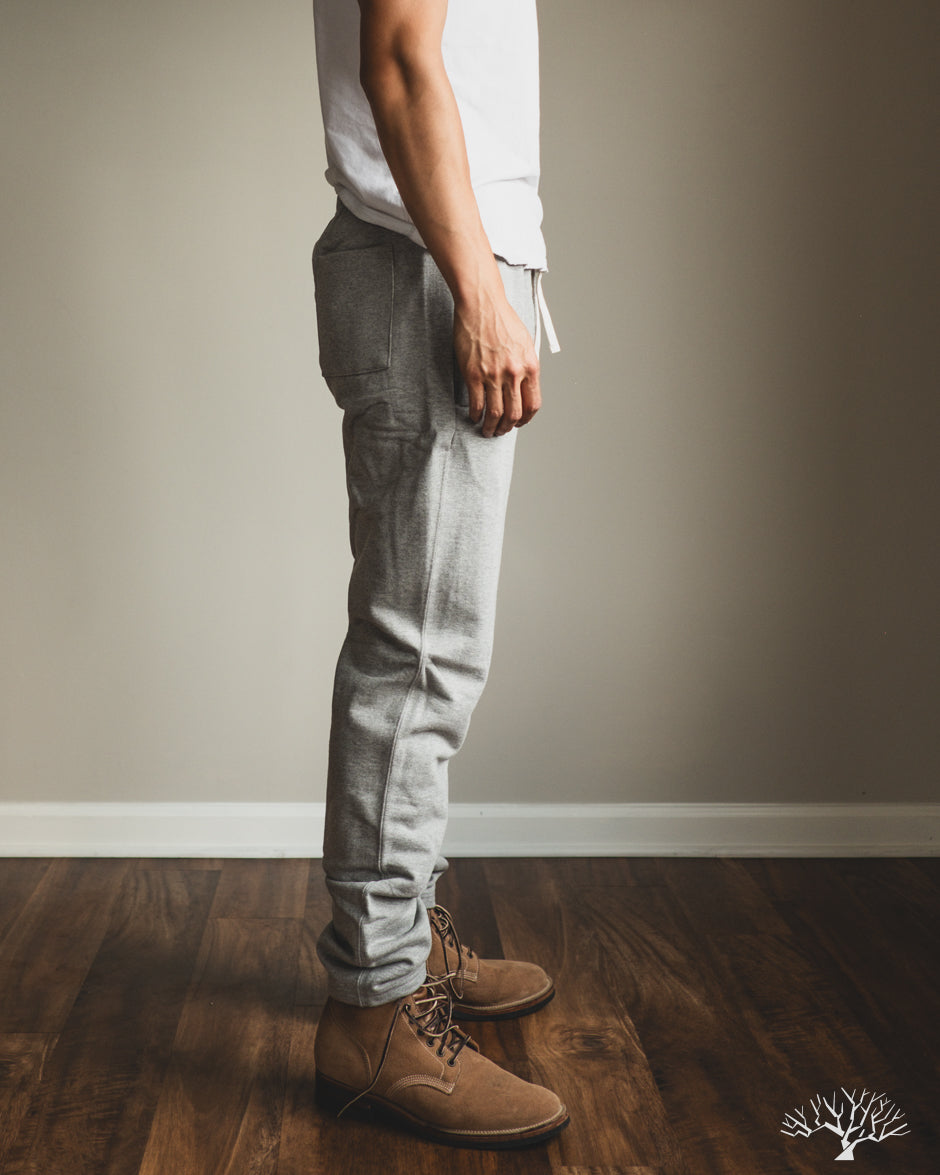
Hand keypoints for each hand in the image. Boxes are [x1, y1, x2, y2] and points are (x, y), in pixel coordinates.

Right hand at [454, 291, 540, 437]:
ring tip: (488, 430)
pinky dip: (476, 414)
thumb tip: (524, 387)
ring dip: (492, 426)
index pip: (533, 404)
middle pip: (514, 413)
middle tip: (502, 430)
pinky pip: (477, 403)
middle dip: (508, 427)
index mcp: (530, 366)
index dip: (526, 418)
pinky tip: (474, 416)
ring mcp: (493, 375)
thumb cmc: (502, 320)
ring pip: (495, 413)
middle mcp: (514, 373)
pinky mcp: (473, 374)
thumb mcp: (525, 343)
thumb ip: (526, 366)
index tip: (520, 422)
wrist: (482, 305)